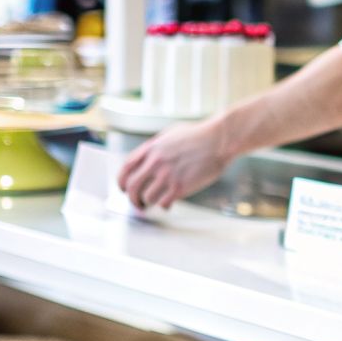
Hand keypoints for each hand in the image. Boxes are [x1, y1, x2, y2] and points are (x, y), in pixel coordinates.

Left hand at [117, 119, 233, 210]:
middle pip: (132, 187)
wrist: (220, 140)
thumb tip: (146, 160)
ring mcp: (167, 175)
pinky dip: (164, 206)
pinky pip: (164, 203)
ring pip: (147, 198)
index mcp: (151, 149)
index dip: (121, 182)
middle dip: (132, 199)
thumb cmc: (199, 135)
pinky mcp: (180, 186)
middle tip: (138, 203)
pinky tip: (170, 203)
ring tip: (156, 203)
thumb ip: (156, 147)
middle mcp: (156, 162)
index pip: (126, 169)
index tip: (124, 189)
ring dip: (149, 204)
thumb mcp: (171, 134)